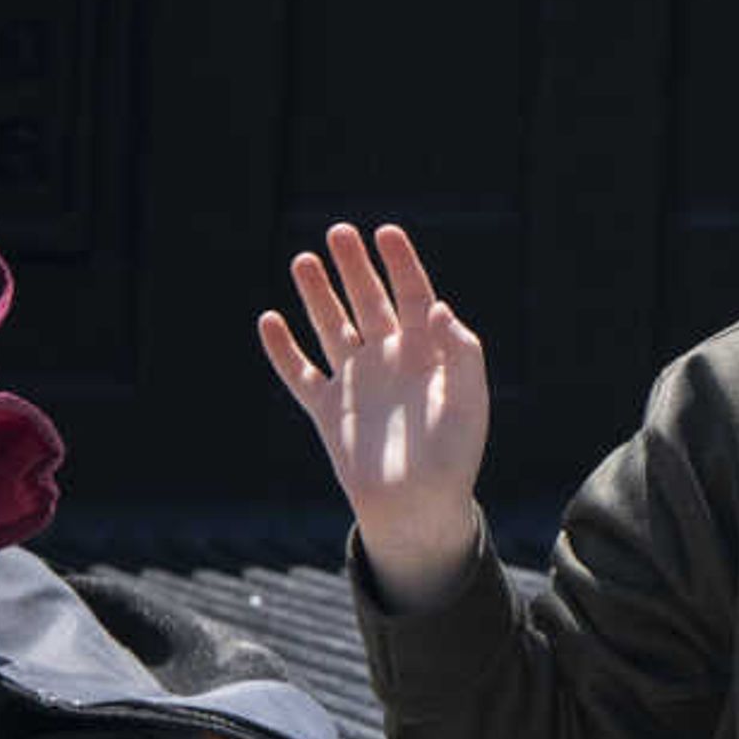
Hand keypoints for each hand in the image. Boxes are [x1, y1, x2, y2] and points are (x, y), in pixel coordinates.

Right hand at [258, 221, 489, 604]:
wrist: (418, 507)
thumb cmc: (453, 455)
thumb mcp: (469, 400)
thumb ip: (462, 352)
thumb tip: (439, 307)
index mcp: (428, 353)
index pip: (413, 296)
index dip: (401, 264)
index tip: (386, 232)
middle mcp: (389, 360)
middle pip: (369, 302)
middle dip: (354, 268)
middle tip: (338, 231)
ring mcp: (356, 383)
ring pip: (332, 327)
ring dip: (317, 296)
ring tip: (304, 260)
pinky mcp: (327, 411)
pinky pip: (300, 373)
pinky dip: (283, 350)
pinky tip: (270, 320)